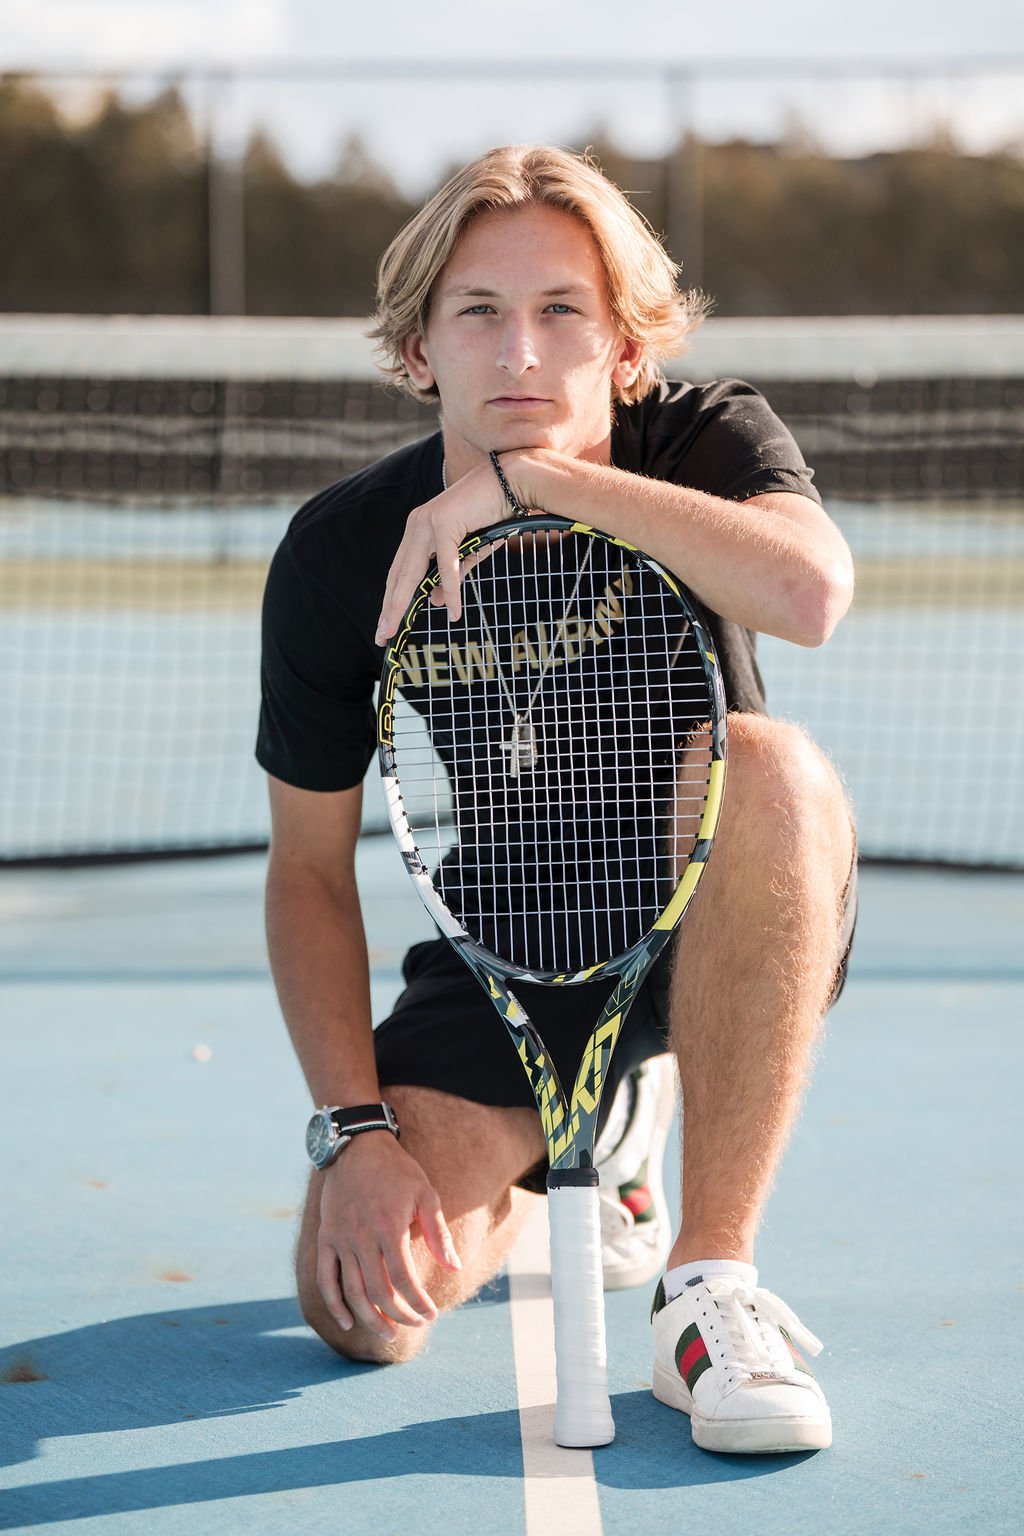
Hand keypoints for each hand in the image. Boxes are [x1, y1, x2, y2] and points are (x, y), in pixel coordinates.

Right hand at [315, 1131, 460, 1344]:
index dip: (418, 1303)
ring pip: (353, 1291)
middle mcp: (362, 1238)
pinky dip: (333, 1304)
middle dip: (399, 1315)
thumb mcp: (426, 1194)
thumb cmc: (397, 1171)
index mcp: (389, 1228)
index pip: (404, 1280)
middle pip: (379, 1291)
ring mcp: (340, 1239)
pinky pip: (325, 1278)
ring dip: (371, 1318)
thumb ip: (438, 1233)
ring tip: (388, 1334)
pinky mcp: (326, 1238)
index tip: (431, 1314)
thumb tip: (455, 1267)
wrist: (357, 1146)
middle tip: (415, 1325)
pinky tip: (347, 1321)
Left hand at [374, 457, 526, 643]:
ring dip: (403, 604)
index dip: (392, 599)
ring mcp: (428, 522)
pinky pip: (446, 565)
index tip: (386, 624)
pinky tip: (453, 612)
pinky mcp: (445, 522)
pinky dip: (451, 590)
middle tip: (382, 636)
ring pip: (412, 572)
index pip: (399, 571)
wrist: (513, 482)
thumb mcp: (469, 554)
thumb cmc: (494, 516)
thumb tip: (436, 603)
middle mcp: (417, 524)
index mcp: (418, 530)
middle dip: (389, 608)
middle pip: (398, 575)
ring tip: (396, 629)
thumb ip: (450, 577)